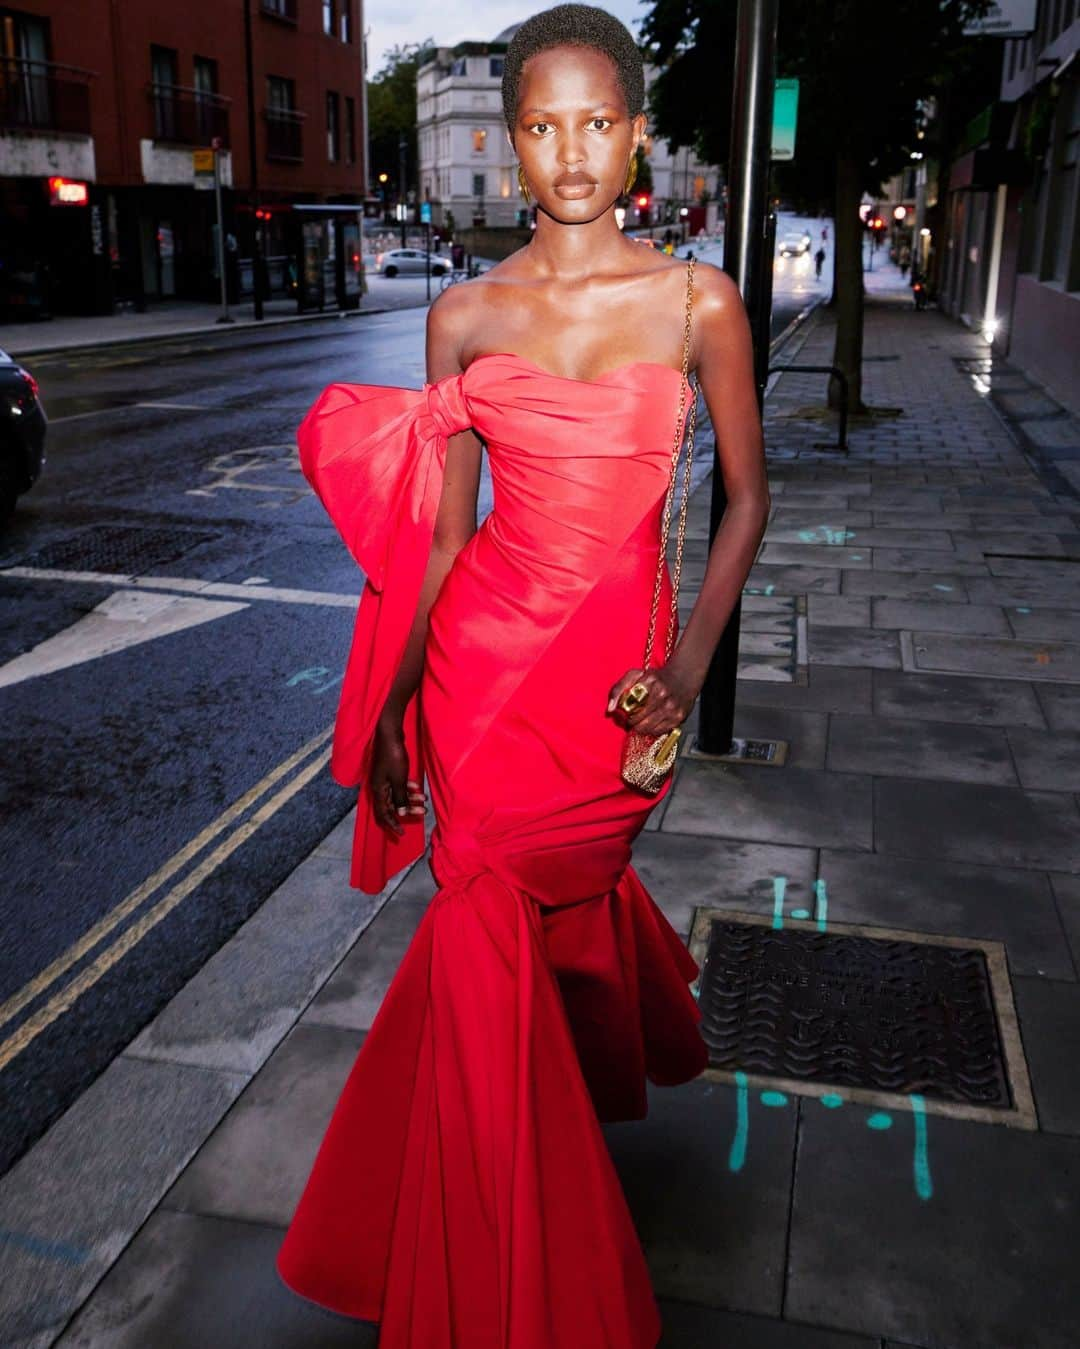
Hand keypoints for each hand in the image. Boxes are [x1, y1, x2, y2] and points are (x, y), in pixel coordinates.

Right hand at [369, 716, 427, 836]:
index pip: (382, 814)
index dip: (392, 825)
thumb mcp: (399, 780)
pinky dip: (408, 790)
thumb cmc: (394, 756)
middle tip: (421, 813)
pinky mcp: (389, 772)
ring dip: (410, 800)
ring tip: (424, 801)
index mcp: (377, 791)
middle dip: (406, 812)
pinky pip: (398, 786)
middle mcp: (378, 787)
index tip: (402, 833)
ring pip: (396, 796)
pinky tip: (418, 789)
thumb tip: (401, 813)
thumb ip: (400, 798)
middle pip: (390, 807)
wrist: (390, 734)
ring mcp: (383, 779)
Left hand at [605, 663, 699, 736]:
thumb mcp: (635, 675)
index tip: (625, 713)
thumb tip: (610, 708)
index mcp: (650, 681)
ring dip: (640, 728)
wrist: (683, 677)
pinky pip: (659, 731)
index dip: (625, 713)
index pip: (630, 706)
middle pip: (638, 720)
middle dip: (631, 722)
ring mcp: (672, 707)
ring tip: (640, 721)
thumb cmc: (656, 677)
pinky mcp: (679, 717)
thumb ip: (618, 688)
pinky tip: (652, 722)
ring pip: (647, 728)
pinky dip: (652, 730)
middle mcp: (662, 694)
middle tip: (631, 719)